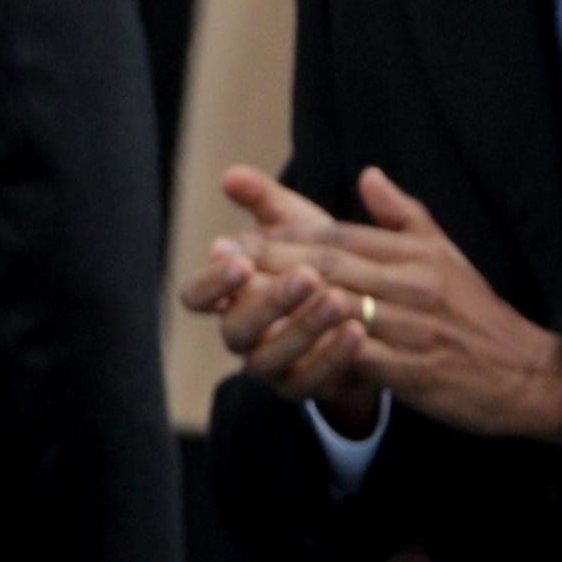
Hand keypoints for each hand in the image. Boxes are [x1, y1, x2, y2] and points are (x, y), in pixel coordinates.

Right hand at [178, 166, 381, 435]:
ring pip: (270, 358)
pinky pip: (311, 381)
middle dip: (269, 302)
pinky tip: (358, 329)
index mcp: (229, 296)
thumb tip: (230, 173)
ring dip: (304, 329)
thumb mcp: (296, 227)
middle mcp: (241, 335)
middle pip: (234, 329)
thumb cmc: (321, 263)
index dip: (210, 282)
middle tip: (307, 275)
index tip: (239, 260)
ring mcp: (270, 367)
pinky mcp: (304, 388)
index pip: (194, 297)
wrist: (366, 313)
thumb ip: (265, 200)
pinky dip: (333, 356)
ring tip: (340, 299)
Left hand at [234, 167, 561, 441]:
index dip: (283, 235)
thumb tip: (369, 175)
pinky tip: (285, 347)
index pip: (337, 235)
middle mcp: (413, 283)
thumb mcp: (448, 255)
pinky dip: (321, 348)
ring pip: (338, 306)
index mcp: (415, 254)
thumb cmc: (480, 316)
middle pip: (329, 264)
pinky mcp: (416, 371)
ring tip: (237, 298)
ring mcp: (415, 327)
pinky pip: (360, 355)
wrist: (531, 377)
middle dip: (270, 260)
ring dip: (284, 301)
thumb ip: (405, 216)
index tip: (237, 235)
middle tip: (221, 258)